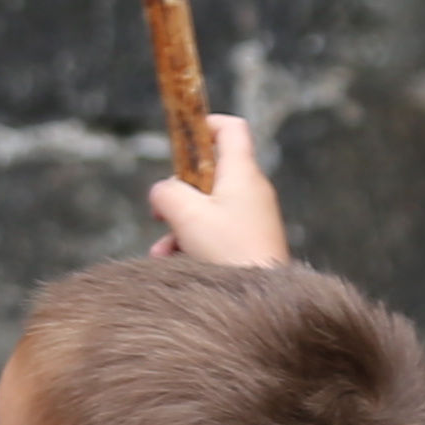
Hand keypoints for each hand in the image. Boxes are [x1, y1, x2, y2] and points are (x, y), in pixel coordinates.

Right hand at [147, 114, 289, 267]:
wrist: (263, 300)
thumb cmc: (230, 252)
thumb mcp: (186, 215)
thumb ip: (166, 193)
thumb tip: (162, 192)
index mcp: (241, 173)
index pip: (230, 129)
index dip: (204, 125)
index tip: (181, 139)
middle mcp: (251, 190)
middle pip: (208, 173)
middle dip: (178, 192)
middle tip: (162, 210)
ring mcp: (252, 217)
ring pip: (207, 207)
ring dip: (179, 225)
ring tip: (163, 251)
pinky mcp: (249, 241)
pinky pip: (214, 231)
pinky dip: (192, 242)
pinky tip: (176, 263)